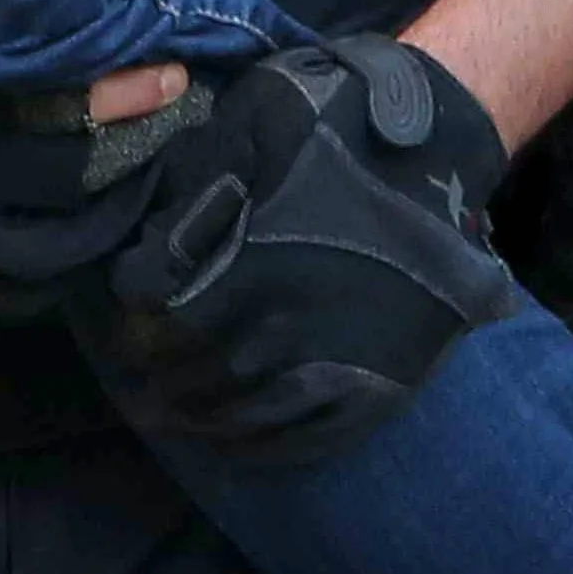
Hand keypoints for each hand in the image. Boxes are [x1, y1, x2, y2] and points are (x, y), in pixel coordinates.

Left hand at [24, 39, 540, 456]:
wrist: (441, 145)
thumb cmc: (338, 122)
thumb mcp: (249, 123)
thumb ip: (194, 180)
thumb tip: (157, 237)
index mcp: (242, 268)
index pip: (154, 307)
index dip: (134, 308)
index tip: (131, 312)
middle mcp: (281, 329)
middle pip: (193, 374)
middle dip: (160, 379)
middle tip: (141, 387)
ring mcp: (334, 364)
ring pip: (246, 416)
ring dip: (205, 424)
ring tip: (182, 425)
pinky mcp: (381, 385)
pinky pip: (314, 439)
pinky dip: (270, 451)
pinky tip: (244, 449)